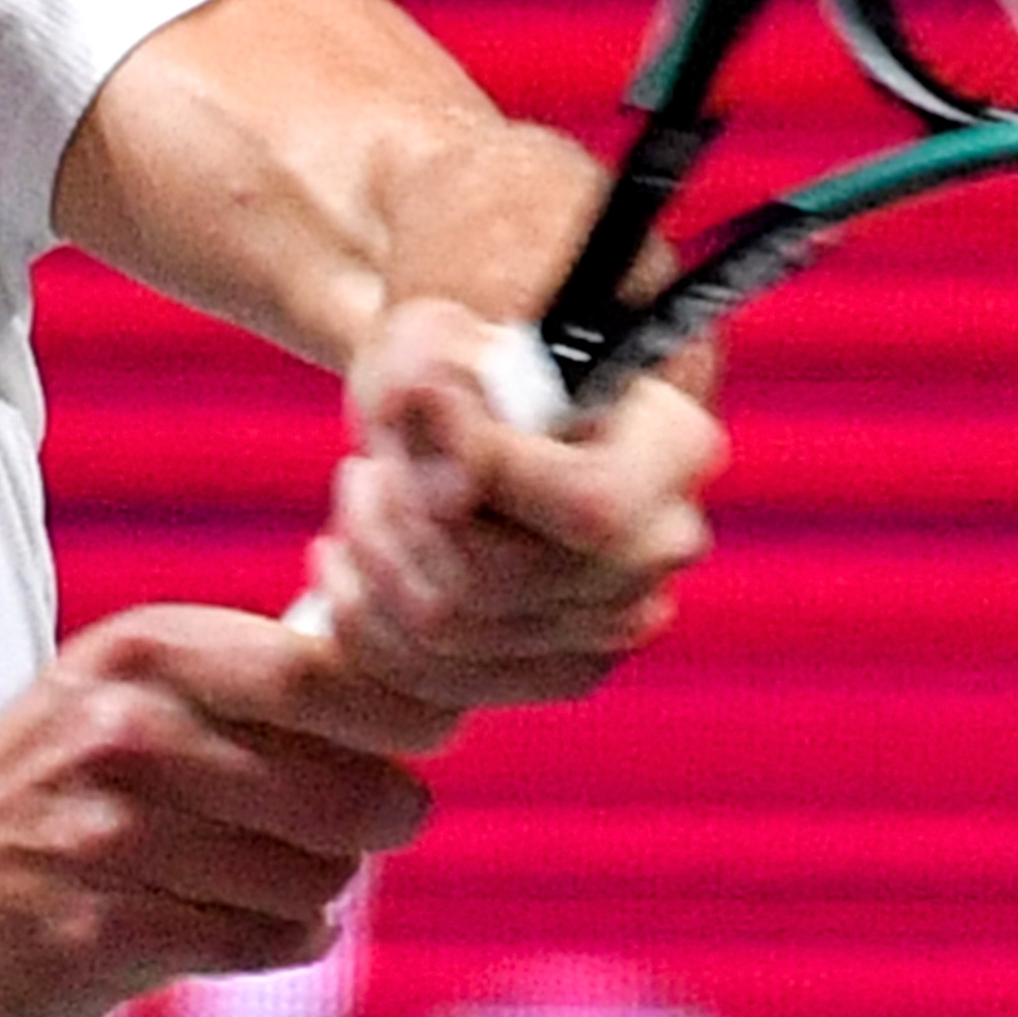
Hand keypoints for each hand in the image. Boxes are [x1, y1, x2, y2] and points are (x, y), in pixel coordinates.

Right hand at [0, 605, 456, 1016]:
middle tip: (377, 823)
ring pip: (315, 876)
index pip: (325, 676)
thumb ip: (261, 678)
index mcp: (146, 652)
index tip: (429, 736)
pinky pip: (266, 941)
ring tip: (284, 874)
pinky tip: (261, 923)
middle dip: (381, 815)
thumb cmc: (67, 783)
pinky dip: (287, 938)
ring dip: (323, 884)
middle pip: (341, 789)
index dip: (405, 715)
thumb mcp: (136, 688)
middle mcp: (126, 734)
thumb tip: (427, 694)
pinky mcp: (108, 931)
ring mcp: (111, 837)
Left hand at [301, 296, 720, 710]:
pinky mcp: (561, 672)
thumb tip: (443, 467)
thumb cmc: (460, 365)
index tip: (414, 405)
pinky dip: (365, 618)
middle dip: (403, 517)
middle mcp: (663, 545)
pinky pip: (435, 678)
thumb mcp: (435, 338)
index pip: (588, 502)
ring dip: (374, 558)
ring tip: (358, 494)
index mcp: (673, 448)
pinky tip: (344, 557)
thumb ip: (432, 372)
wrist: (471, 421)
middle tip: (364, 465)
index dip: (485, 470)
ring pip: (454, 630)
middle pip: (505, 577)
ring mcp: (619, 622)